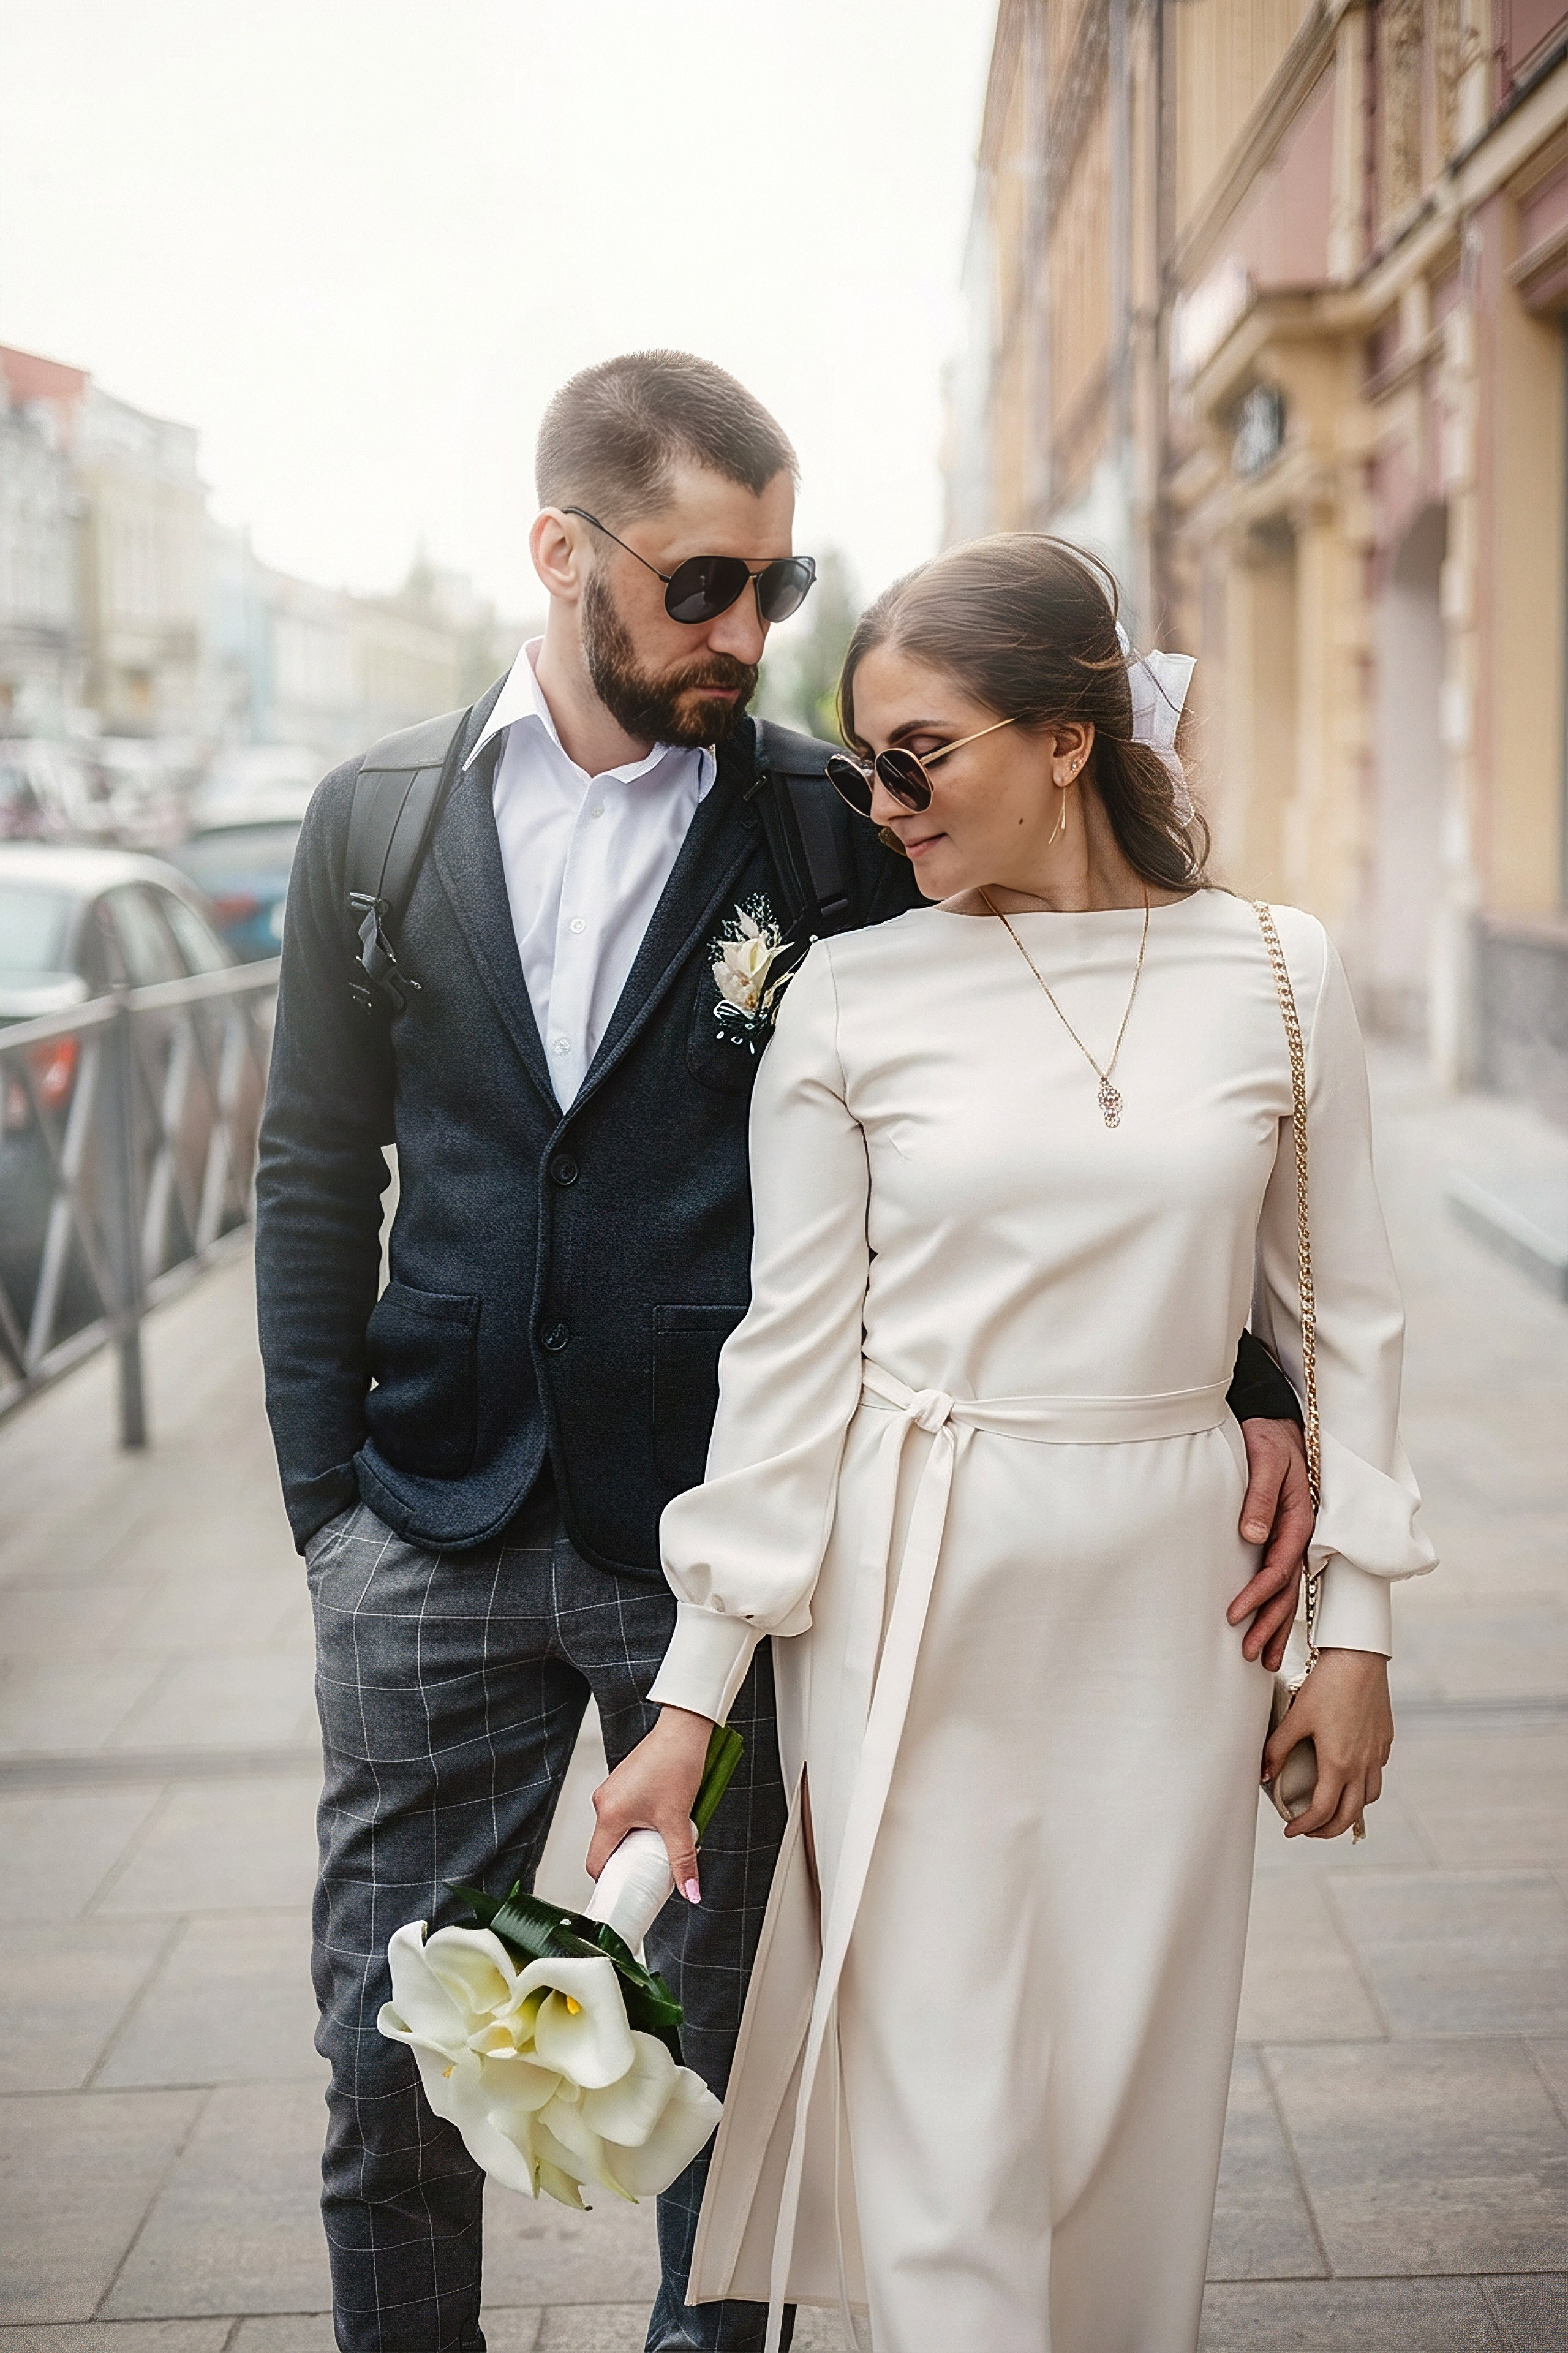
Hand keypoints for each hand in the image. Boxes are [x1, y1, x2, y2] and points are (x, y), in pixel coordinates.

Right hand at [588, 1706, 712, 1904]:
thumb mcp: (678, 1819)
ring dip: (637, 1841)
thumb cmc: (676, 1764)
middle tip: (650, 1871)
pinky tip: (662, 1821)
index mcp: (609, 1814)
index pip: (596, 1863)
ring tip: (661, 1842)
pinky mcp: (624, 1782)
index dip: (611, 1882)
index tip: (627, 1891)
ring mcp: (612, 1790)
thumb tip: (690, 1891)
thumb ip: (683, 1859)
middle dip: (628, 1862)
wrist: (684, 1730)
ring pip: (618, 1830)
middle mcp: (604, 1801)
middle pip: (607, 1847)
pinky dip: (640, 1824)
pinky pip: (625, 1813)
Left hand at [1227, 1417, 1314, 1669]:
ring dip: (1276, 1626)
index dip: (1257, 1596)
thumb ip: (1258, 1496)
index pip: (1277, 1569)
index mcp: (1298, 1520)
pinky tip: (1267, 1627)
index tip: (1235, 1616)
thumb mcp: (1265, 1459)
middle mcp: (1299, 1536)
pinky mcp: (1282, 1538)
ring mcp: (1293, 1540)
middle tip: (1250, 1655)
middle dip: (1270, 1626)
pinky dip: (1276, 1607)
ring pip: (1288, 1592)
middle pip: (1287, 1591)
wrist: (1277, 1424)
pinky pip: (1282, 1579)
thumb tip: (1252, 1536)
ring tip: (1263, 1660)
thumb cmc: (1268, 1439)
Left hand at [1262, 1647, 1392, 1837]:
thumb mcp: (1295, 1717)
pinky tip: (1349, 1777)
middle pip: (1349, 1816)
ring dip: (1349, 1812)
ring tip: (1330, 1810)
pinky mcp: (1384, 1741)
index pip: (1322, 1811)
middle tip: (1309, 1830)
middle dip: (1327, 1830)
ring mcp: (1376, 1754)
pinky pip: (1376, 1776)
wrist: (1359, 1659)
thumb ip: (1277, 1749)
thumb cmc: (1326, 1685)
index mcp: (1338, 1764)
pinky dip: (1363, 1787)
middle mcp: (1362, 1765)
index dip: (1304, 1827)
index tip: (1290, 1830)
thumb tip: (1263, 1774)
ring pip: (1368, 1799)